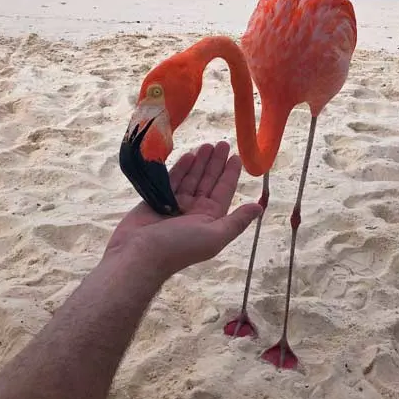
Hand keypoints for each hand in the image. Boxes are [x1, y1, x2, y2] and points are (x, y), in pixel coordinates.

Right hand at [107, 142, 261, 277]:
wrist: (138, 255)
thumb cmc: (179, 247)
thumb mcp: (215, 235)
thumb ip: (237, 220)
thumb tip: (259, 208)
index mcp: (210, 219)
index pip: (224, 191)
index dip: (230, 174)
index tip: (236, 156)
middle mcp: (195, 211)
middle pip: (208, 181)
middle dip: (216, 163)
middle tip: (222, 143)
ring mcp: (176, 205)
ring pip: (191, 178)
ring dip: (200, 162)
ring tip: (207, 144)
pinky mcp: (157, 200)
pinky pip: (172, 180)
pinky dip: (181, 168)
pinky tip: (189, 155)